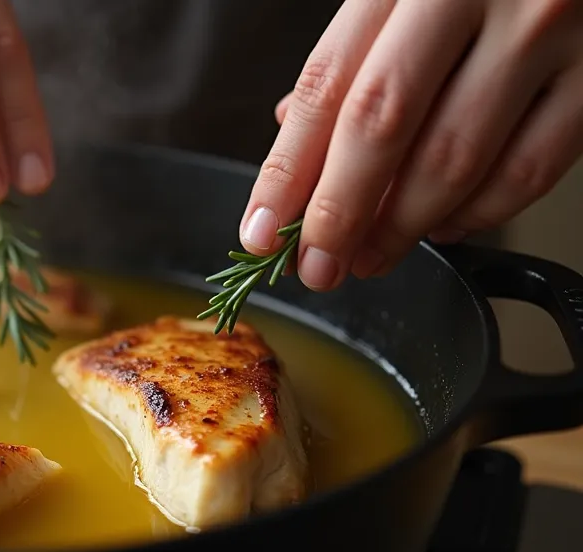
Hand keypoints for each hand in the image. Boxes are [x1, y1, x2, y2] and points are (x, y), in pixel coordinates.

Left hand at [244, 0, 582, 289]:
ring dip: (401, 227)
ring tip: (370, 256)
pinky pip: (529, 170)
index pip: (327, 85)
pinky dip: (478, 214)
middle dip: (338, 213)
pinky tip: (445, 227)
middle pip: (382, 126)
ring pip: (455, 159)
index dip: (286, 171)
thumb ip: (354, 49)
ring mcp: (546, 31)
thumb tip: (294, 136)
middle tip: (316, 264)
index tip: (261, 230)